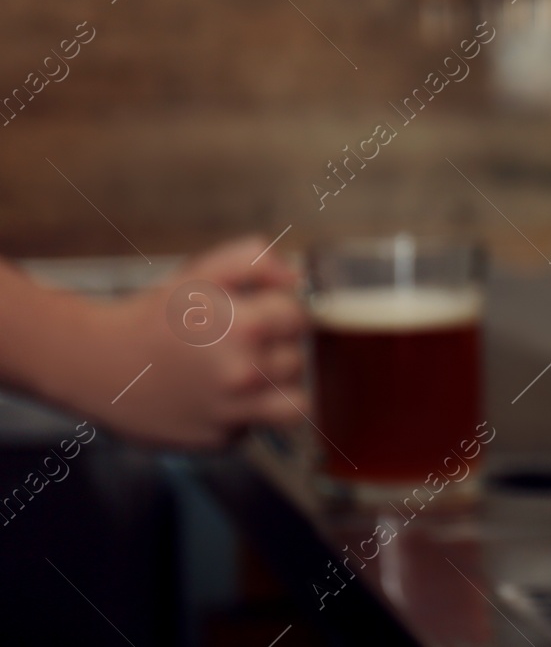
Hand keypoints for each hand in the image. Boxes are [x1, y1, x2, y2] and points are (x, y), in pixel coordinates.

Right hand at [42, 237, 307, 447]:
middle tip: (244, 342)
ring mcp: (233, 413)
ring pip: (295, 403)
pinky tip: (215, 395)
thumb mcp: (201, 273)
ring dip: (277, 386)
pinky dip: (245, 413)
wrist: (99, 365)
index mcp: (243, 328)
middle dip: (278, 347)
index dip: (281, 310)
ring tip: (246, 371)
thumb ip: (255, 262)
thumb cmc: (154, 317)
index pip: (299, 317)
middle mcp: (243, 375)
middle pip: (298, 359)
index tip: (258, 311)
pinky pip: (256, 426)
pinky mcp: (221, 440)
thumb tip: (296, 279)